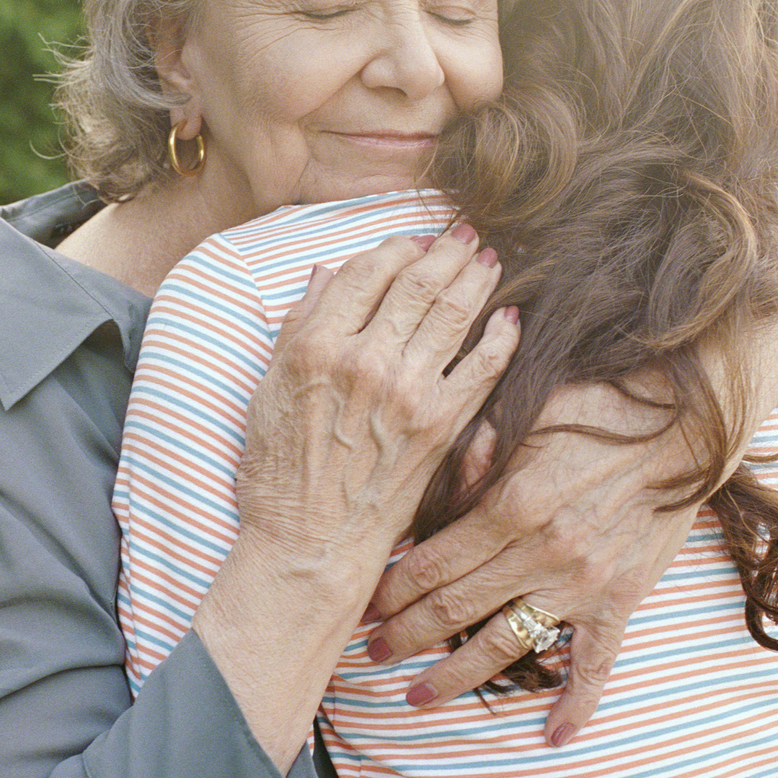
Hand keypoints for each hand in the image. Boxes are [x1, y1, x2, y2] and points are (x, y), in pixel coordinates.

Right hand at [234, 224, 518, 594]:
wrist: (309, 544)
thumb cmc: (277, 473)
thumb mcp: (267, 391)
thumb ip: (298, 328)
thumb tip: (327, 274)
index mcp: (316, 347)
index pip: (366, 271)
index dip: (395, 247)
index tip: (411, 240)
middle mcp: (365, 361)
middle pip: (418, 282)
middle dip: (447, 249)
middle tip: (466, 233)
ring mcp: (408, 393)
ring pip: (455, 312)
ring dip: (478, 278)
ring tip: (491, 260)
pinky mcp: (441, 426)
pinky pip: (483, 367)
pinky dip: (501, 336)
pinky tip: (510, 318)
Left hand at [364, 380, 698, 746]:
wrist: (685, 422)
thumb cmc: (594, 408)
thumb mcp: (521, 415)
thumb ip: (471, 456)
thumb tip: (425, 490)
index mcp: (510, 505)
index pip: (432, 563)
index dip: (392, 589)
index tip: (364, 606)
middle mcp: (542, 553)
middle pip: (455, 609)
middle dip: (405, 635)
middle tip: (370, 654)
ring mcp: (583, 583)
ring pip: (505, 644)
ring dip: (455, 676)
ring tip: (416, 697)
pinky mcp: (622, 600)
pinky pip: (597, 663)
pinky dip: (578, 703)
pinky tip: (555, 736)